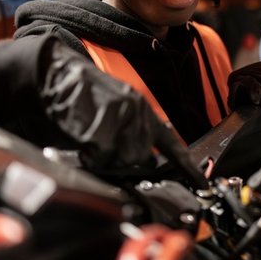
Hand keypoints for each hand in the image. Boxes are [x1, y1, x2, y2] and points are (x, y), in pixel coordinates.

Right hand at [39, 41, 207, 188]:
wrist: (58, 76)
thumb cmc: (82, 95)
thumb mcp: (115, 108)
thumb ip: (131, 131)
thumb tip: (142, 158)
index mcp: (142, 110)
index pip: (171, 143)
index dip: (187, 166)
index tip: (201, 183)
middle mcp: (137, 114)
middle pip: (140, 157)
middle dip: (122, 159)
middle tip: (102, 146)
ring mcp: (121, 121)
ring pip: (122, 160)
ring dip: (105, 158)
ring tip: (90, 139)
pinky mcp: (104, 128)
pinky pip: (101, 158)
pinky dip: (90, 156)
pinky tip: (82, 139)